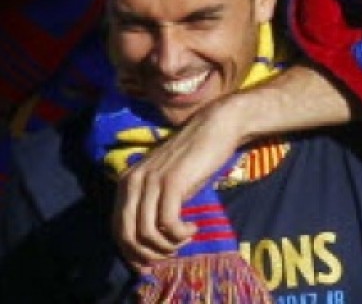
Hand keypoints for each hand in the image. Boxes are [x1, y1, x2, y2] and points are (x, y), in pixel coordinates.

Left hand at [112, 96, 246, 269]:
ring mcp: (151, 181)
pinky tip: (193, 227)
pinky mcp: (171, 182)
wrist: (215, 128)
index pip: (117, 229)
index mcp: (127, 183)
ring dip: (168, 245)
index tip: (150, 264)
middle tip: (171, 253)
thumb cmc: (195, 158)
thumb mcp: (166, 183)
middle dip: (149, 253)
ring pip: (147, 233)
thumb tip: (149, 243)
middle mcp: (133, 182)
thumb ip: (153, 205)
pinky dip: (180, 233)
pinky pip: (168, 222)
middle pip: (128, 235)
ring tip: (185, 239)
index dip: (131, 253)